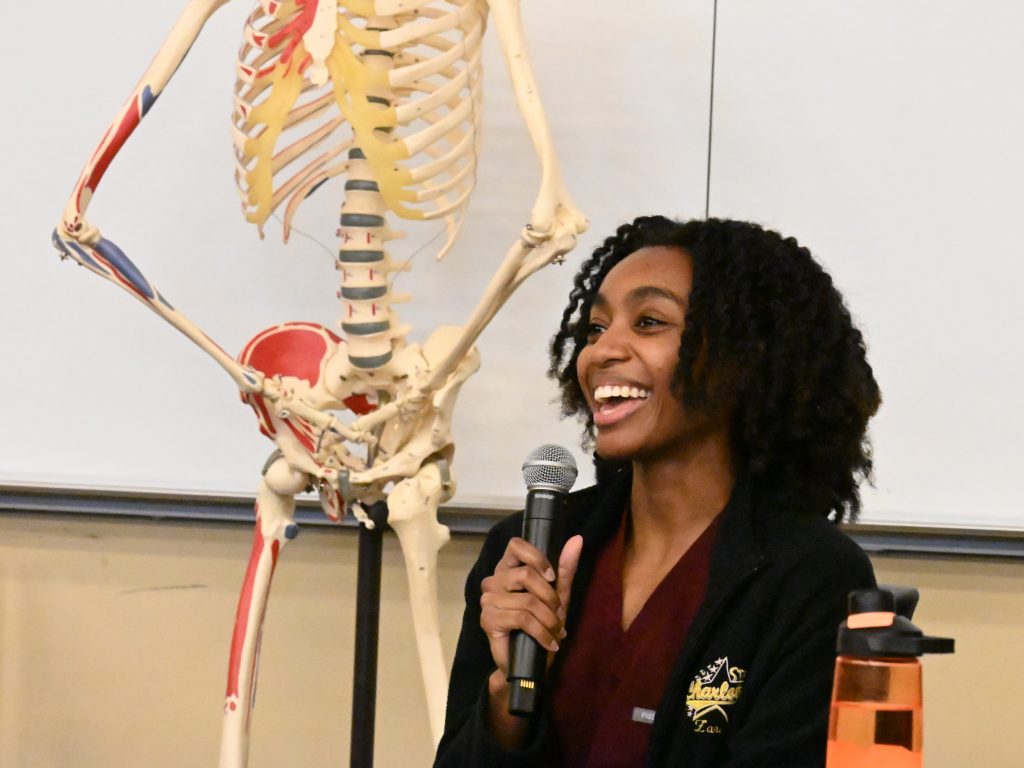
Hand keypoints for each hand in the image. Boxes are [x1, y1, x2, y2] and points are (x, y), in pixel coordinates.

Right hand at [479, 535, 582, 721]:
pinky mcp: (489, 620)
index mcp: (508, 568)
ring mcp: (488, 600)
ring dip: (549, 619)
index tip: (552, 577)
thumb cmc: (543, 624)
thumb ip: (565, 568)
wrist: (530, 663)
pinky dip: (542, 632)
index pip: (516, 545)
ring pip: (527, 600)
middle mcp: (494, 580)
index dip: (537, 558)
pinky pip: (522, 619)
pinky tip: (549, 643)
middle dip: (550, 597)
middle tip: (558, 614)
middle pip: (526, 574)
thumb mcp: (559, 595)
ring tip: (555, 630)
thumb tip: (577, 539)